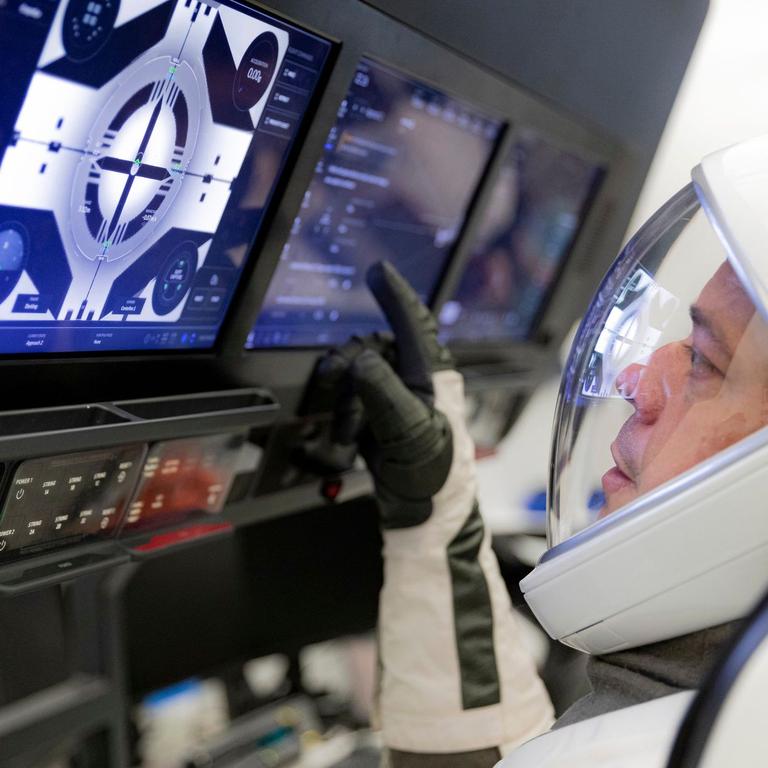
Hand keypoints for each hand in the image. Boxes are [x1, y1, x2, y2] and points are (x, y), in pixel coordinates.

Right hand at [316, 261, 455, 527]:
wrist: (428, 521)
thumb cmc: (436, 479)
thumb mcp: (409, 431)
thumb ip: (384, 391)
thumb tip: (362, 359)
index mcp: (433, 376)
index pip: (414, 322)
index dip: (395, 294)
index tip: (377, 272)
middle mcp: (418, 383)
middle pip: (374, 350)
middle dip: (350, 371)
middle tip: (335, 388)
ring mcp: (400, 402)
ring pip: (360, 378)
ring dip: (347, 403)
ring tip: (348, 434)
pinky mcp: (385, 421)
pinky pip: (356, 402)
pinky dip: (346, 417)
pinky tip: (348, 438)